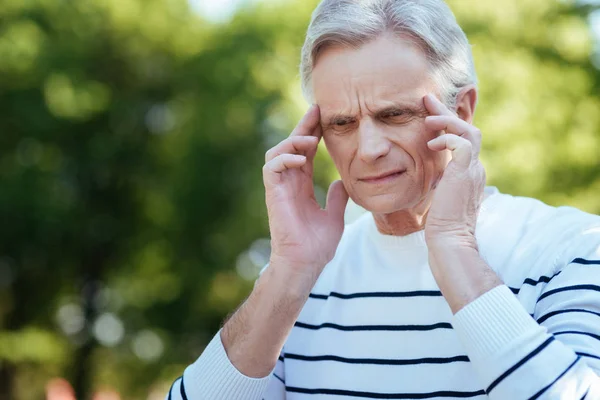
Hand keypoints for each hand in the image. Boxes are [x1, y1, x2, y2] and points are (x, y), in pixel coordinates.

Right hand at [263, 105, 348, 283]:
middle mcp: (289, 183)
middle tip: (317, 110)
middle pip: (291, 145)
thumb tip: (343, 183)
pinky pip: (272, 167)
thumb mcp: (334, 216)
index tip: (325, 117)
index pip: (306, 152)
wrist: (305, 263)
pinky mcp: (273, 194)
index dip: (313, 133)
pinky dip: (285, 159)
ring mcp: (279, 188)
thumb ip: (337, 198)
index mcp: (302, 185)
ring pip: (277, 152)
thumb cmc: (317, 245)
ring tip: (310, 140)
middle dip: (303, 126)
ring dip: (292, 142)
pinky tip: (302, 159)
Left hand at [422, 94, 485, 249]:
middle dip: (446, 112)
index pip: (463, 140)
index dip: (448, 126)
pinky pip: (461, 143)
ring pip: (468, 131)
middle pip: (467, 129)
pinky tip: (430, 144)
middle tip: (427, 99)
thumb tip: (431, 175)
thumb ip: (439, 181)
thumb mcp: (439, 195)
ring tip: (427, 117)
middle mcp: (475, 168)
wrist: (449, 239)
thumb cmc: (440, 223)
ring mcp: (473, 170)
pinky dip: (446, 138)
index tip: (430, 115)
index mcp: (469, 173)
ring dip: (447, 120)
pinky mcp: (465, 172)